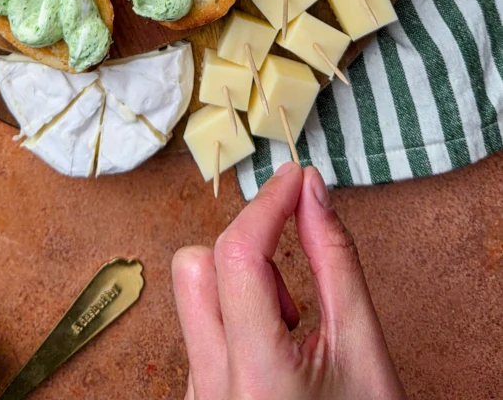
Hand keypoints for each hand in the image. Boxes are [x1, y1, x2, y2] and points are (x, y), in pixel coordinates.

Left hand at [172, 162, 405, 399]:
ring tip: (294, 333)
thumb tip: (311, 191)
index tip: (294, 178)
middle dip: (242, 249)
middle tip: (291, 275)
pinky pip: (201, 337)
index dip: (267, 203)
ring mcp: (198, 399)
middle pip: (193, 269)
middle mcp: (211, 388)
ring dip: (241, 292)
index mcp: (256, 374)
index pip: (237, 254)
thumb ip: (335, 261)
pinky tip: (277, 357)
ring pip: (194, 304)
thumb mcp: (363, 348)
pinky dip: (236, 325)